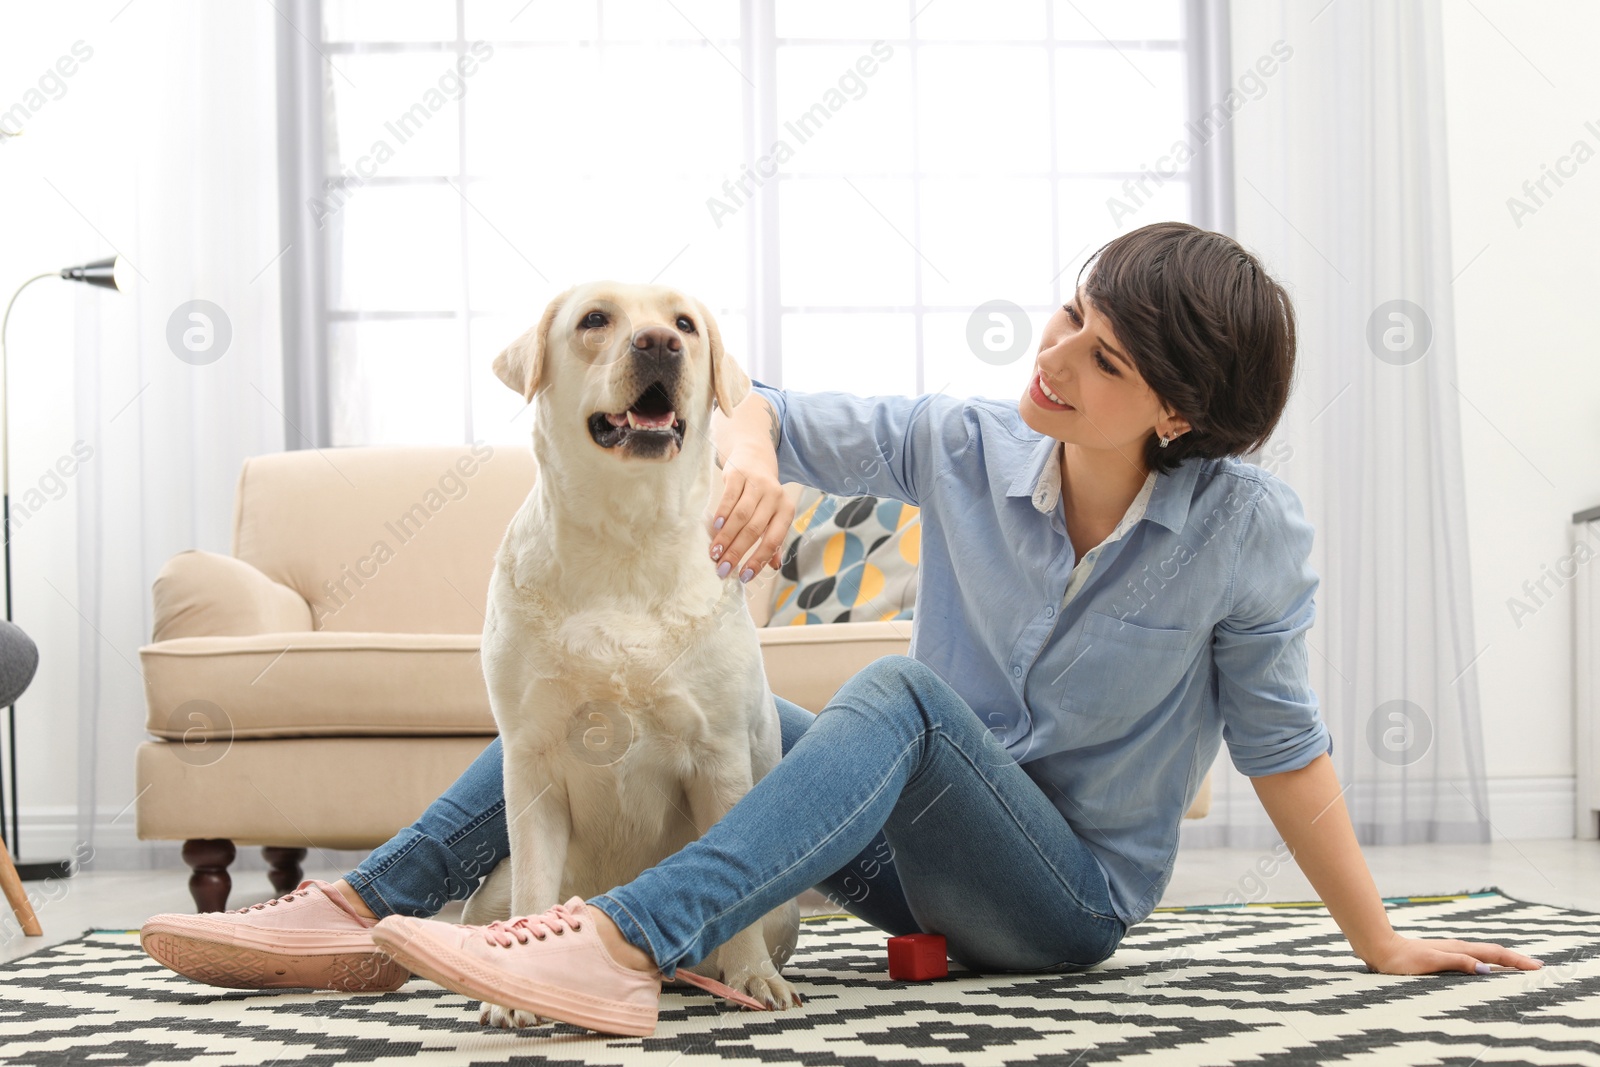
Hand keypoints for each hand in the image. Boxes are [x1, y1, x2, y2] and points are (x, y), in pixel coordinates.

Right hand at [709, 445, 793, 582]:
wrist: (754, 456)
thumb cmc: (763, 495)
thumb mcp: (773, 515)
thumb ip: (774, 541)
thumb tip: (774, 567)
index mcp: (786, 510)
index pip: (773, 541)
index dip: (758, 560)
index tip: (743, 577)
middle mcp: (775, 497)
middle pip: (754, 530)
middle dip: (737, 552)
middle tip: (722, 569)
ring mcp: (757, 484)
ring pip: (740, 516)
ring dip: (726, 537)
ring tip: (714, 553)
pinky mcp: (739, 474)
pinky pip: (730, 498)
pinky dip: (722, 514)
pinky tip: (714, 529)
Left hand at [1360, 932, 1543, 974]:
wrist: (1380, 949)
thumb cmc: (1403, 959)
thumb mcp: (1431, 962)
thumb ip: (1458, 963)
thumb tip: (1486, 968)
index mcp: (1458, 949)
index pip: (1494, 954)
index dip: (1516, 960)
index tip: (1537, 966)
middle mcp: (1457, 948)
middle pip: (1492, 952)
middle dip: (1515, 959)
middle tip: (1537, 966)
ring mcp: (1449, 951)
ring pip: (1483, 954)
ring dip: (1502, 959)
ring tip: (1518, 966)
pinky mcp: (1441, 956)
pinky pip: (1472, 958)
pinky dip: (1486, 962)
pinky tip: (1485, 967)